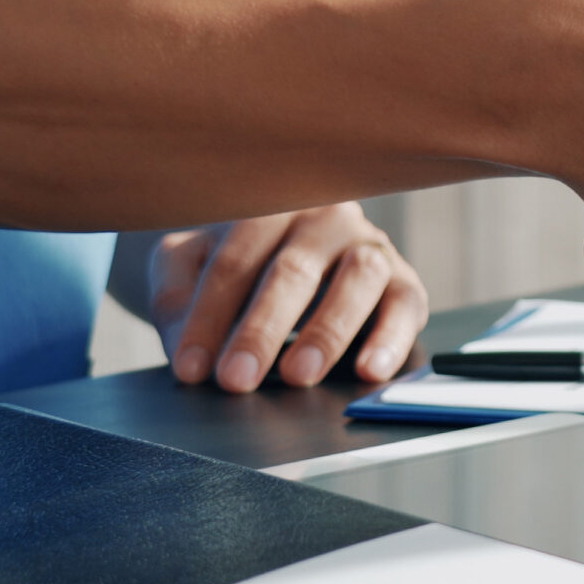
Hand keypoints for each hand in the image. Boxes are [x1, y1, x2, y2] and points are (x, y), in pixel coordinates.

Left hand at [147, 204, 426, 391]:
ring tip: (298, 374)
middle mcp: (325, 217)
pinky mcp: (404, 283)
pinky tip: (369, 372)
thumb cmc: (237, 265)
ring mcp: (370, 246)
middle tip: (236, 379)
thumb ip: (177, 301)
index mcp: (268, 205)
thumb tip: (190, 355)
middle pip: (293, 269)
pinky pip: (406, 305)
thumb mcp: (190, 269)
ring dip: (326, 330)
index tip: (190, 367)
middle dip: (261, 329)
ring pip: (357, 279)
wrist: (290, 260)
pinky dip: (391, 338)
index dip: (209, 315)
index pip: (235, 259)